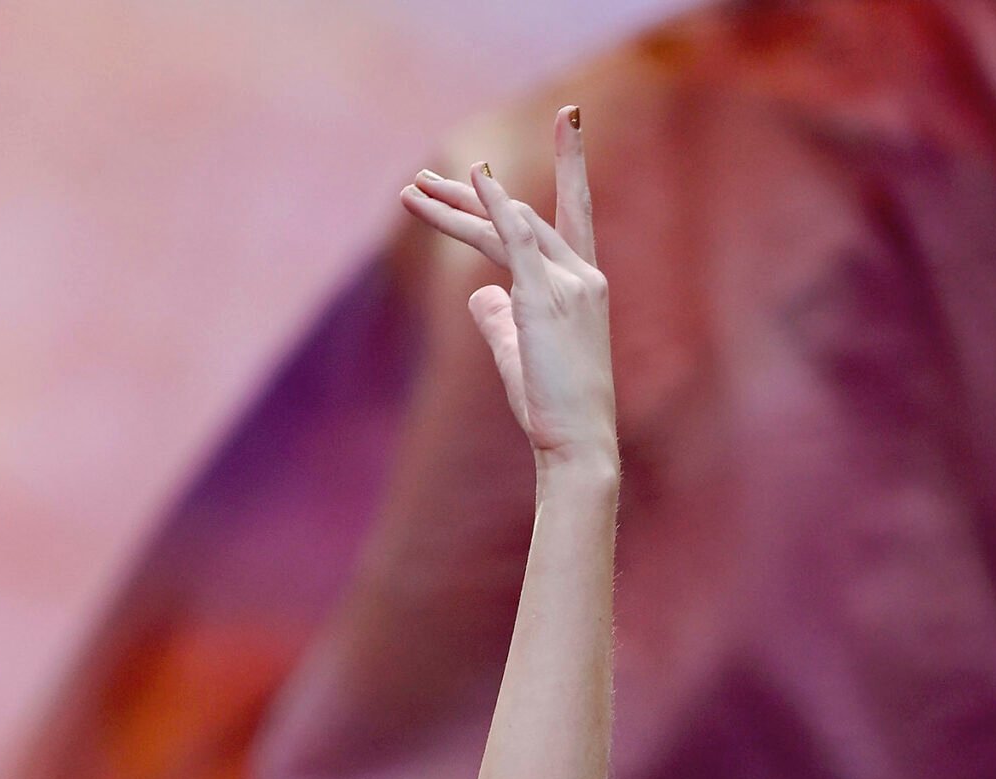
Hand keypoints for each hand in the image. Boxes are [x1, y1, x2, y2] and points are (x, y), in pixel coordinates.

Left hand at [398, 104, 616, 467]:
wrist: (578, 441)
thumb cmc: (552, 408)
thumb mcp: (519, 355)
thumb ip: (499, 319)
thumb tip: (477, 296)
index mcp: (583, 283)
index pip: (572, 213)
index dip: (570, 164)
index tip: (567, 119)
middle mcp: (582, 273)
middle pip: (519, 216)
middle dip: (469, 196)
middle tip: (423, 179)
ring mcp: (568, 282)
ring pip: (505, 227)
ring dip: (456, 205)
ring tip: (412, 189)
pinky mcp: (546, 297)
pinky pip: (517, 240)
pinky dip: (494, 207)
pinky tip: (475, 180)